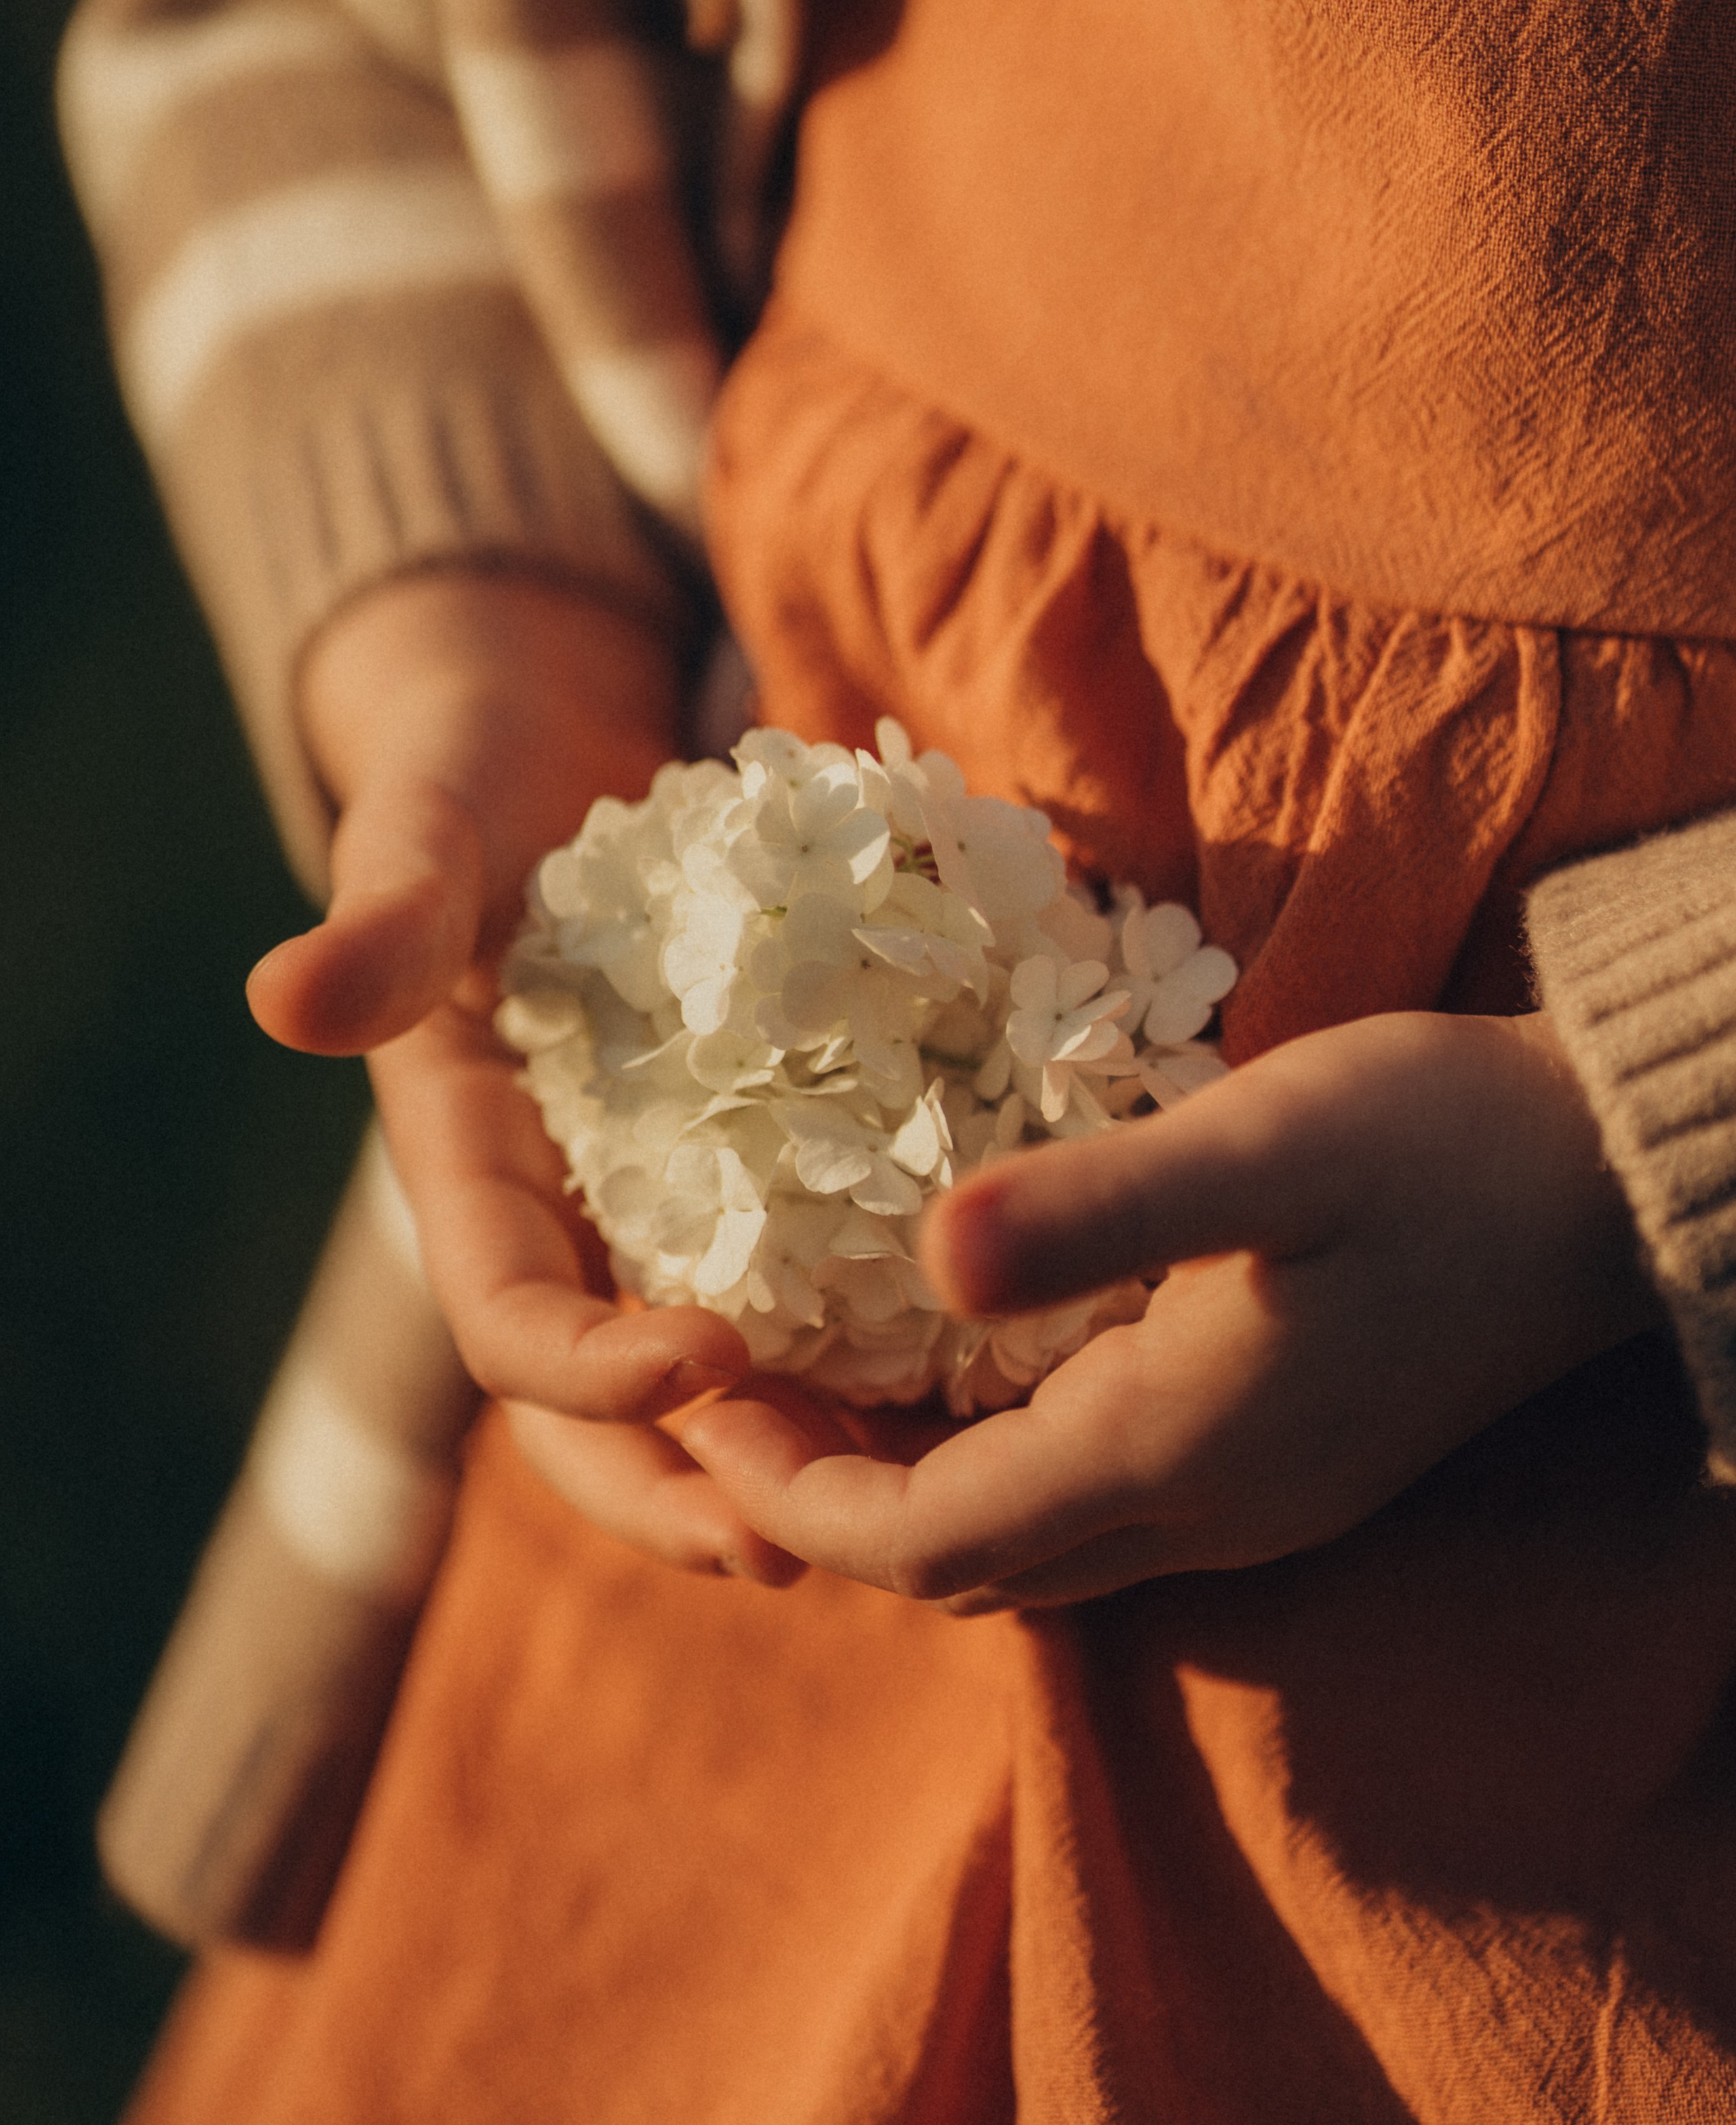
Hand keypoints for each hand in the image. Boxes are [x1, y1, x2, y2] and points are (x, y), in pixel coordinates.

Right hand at [247, 570, 800, 1586]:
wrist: (543, 740)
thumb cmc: (475, 773)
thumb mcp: (427, 830)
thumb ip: (383, 917)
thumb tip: (283, 999)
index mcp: (469, 1167)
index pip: (510, 1315)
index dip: (591, 1365)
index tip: (707, 1358)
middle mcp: (561, 1210)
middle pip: (599, 1407)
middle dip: (680, 1488)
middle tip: (796, 1551)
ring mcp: (655, 1197)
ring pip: (703, 1376)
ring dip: (781, 1456)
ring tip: (896, 1510)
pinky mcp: (749, 1156)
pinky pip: (798, 1275)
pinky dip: (859, 1341)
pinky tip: (961, 1374)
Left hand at [679, 1010, 1658, 1607]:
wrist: (1606, 1180)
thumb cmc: (1437, 1140)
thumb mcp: (1264, 1144)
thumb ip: (1097, 1208)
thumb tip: (925, 1255)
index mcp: (1173, 1450)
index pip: (927, 1543)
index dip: (795, 1492)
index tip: (697, 1407)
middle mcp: (1202, 1511)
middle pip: (960, 1568)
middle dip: (825, 1501)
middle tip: (726, 1394)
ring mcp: (1250, 1499)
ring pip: (1025, 1546)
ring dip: (905, 1488)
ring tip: (814, 1377)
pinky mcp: (1280, 1459)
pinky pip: (1089, 1505)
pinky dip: (992, 1462)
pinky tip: (961, 1366)